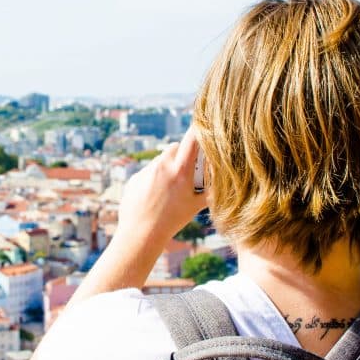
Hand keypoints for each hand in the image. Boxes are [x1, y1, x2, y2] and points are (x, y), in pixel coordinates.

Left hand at [115, 126, 208, 245]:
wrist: (140, 234)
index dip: (200, 129)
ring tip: (170, 188)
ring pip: (160, 160)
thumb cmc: (172, 221)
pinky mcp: (134, 178)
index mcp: (179, 170)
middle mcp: (161, 166)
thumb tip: (225, 182)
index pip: (192, 139)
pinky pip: (147, 172)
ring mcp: (146, 171)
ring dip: (167, 166)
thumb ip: (211, 190)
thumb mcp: (196, 206)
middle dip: (183, 153)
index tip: (204, 125)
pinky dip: (153, 179)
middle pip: (175, 147)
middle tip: (187, 169)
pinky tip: (154, 197)